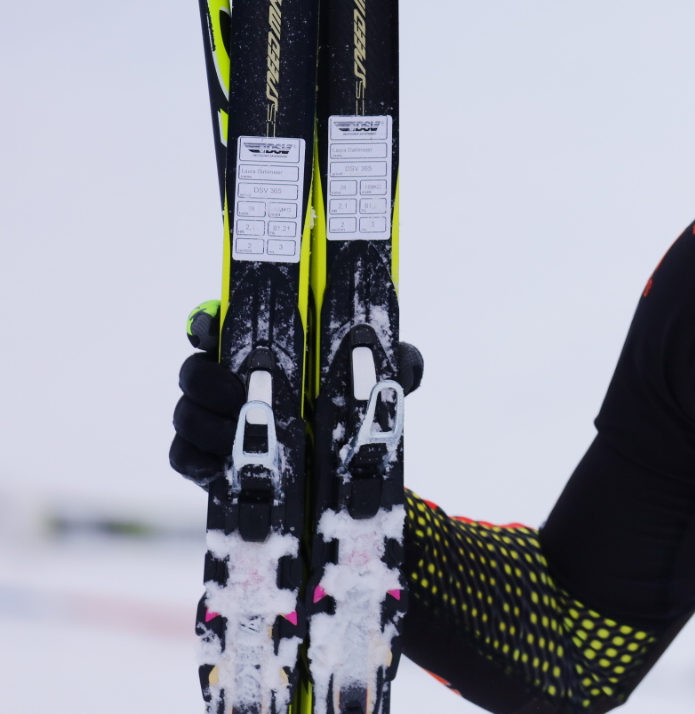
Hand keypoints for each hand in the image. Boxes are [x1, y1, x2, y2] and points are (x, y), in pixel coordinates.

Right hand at [167, 300, 423, 490]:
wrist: (330, 477)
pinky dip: (200, 459)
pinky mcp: (201, 460)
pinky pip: (181, 456)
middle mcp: (225, 380)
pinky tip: (222, 465)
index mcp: (259, 351)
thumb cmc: (341, 413)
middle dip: (207, 379)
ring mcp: (208, 420)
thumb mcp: (375, 387)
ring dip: (208, 424)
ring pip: (185, 412)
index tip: (212, 327)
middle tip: (237, 395)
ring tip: (239, 435)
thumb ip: (396, 367)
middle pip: (193, 368)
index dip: (207, 322)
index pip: (219, 325)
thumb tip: (407, 363)